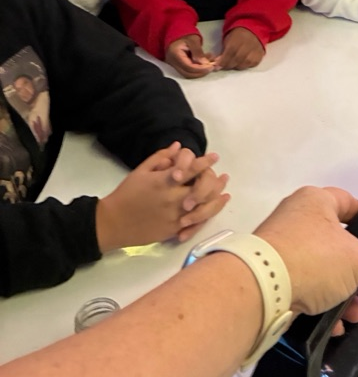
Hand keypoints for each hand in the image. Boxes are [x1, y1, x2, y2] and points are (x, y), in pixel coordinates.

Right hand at [96, 142, 229, 252]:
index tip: (215, 157)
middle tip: (224, 176)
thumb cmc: (126, 194)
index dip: (205, 162)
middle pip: (202, 189)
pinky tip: (213, 210)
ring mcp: (174, 215)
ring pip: (203, 208)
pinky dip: (207, 216)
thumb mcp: (140, 171)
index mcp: (164, 181)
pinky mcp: (173, 229)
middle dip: (216, 181)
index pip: (190, 169)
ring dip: (217, 200)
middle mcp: (172, 198)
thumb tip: (178, 146)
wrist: (113, 223)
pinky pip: (195, 224)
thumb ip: (160, 157)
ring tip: (225, 194)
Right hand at [165, 35, 214, 78]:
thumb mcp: (193, 40)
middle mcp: (172, 62)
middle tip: (212, 67)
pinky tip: (206, 61)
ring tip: (210, 62)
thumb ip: (198, 52)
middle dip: (201, 72)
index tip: (211, 66)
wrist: (177, 32)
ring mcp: (174, 65)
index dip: (200, 69)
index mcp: (175, 55)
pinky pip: (189, 70)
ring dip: (201, 71)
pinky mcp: (179, 65)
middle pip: (188, 73)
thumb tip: (205, 64)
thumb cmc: (185, 34)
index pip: (188, 67)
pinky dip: (198, 68)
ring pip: (189, 74)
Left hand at [214, 27, 264, 70]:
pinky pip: (250, 65)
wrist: (253, 31)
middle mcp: (246, 47)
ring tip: (233, 63)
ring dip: (236, 66)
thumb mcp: (228, 40)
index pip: (229, 55)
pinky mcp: (259, 57)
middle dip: (228, 65)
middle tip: (224, 66)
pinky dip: (244, 65)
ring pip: (243, 65)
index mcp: (237, 41)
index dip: (222, 62)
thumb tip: (218, 63)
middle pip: (236, 61)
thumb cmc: (237, 36)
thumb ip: (223, 52)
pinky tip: (242, 62)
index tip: (217, 67)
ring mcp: (254, 53)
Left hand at [254, 186, 357, 328]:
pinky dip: (320, 304)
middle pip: (337, 244)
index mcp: (315, 201)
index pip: (349, 202)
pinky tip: (334, 323)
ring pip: (321, 270)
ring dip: (342, 294)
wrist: (261, 289)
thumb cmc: (313, 259)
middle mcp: (295, 219)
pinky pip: (303, 287)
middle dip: (356, 273)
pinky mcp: (271, 275)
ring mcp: (280, 248)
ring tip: (354, 315)